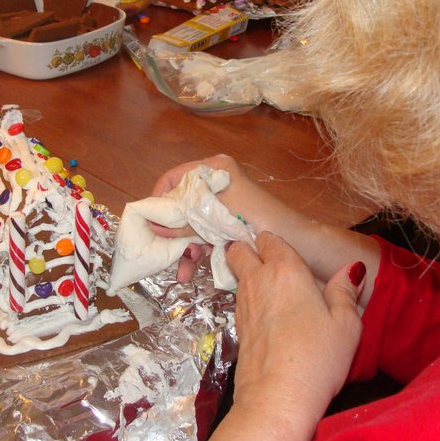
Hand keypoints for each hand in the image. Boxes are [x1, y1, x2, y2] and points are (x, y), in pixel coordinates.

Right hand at [150, 155, 303, 282]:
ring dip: (182, 246)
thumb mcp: (214, 219)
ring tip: (178, 269)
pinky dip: (196, 251)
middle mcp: (216, 182)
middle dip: (170, 230)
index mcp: (214, 169)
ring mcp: (221, 203)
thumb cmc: (256, 219)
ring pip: (190, 223)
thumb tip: (153, 227)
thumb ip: (184, 222)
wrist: (292, 240)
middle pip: (180, 204)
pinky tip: (189, 272)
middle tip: (158, 248)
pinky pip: (203, 234)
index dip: (158, 197)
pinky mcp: (226, 223)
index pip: (174, 177)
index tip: (147, 219)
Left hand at [209, 232, 364, 440]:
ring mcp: (243, 303)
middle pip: (239, 249)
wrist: (276, 397)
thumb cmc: (316, 358)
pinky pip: (239, 300)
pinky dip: (249, 300)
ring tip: (272, 291)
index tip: (288, 253)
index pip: (269, 238)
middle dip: (249, 250)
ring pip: (237, 274)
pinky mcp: (236, 326)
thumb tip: (351, 270)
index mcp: (285, 269)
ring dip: (248, 275)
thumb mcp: (346, 324)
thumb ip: (345, 291)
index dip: (275, 243)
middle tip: (270, 264)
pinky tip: (268, 316)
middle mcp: (258, 280)